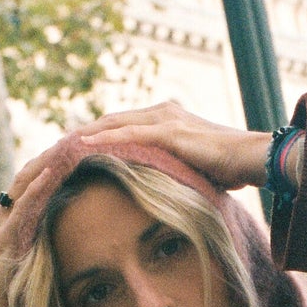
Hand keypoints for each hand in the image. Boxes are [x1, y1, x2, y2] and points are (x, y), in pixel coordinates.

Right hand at [0, 138, 80, 306]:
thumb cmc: (10, 295)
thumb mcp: (32, 262)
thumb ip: (43, 244)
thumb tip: (71, 237)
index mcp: (9, 217)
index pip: (33, 180)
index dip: (55, 161)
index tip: (81, 146)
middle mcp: (3, 214)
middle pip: (30, 173)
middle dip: (55, 153)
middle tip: (81, 134)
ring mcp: (1, 224)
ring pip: (25, 182)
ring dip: (48, 161)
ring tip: (71, 141)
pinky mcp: (3, 238)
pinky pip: (22, 207)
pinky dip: (36, 188)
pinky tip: (52, 172)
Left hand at [72, 100, 273, 193]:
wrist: (255, 159)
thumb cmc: (231, 169)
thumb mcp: (193, 171)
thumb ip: (173, 173)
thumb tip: (164, 194)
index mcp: (165, 120)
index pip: (120, 127)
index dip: (94, 138)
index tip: (68, 152)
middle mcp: (161, 113)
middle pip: (110, 122)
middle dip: (80, 136)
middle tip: (51, 151)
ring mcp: (165, 119)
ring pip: (113, 124)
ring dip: (83, 136)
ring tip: (56, 148)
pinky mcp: (171, 130)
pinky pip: (130, 133)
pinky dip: (104, 138)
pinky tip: (81, 144)